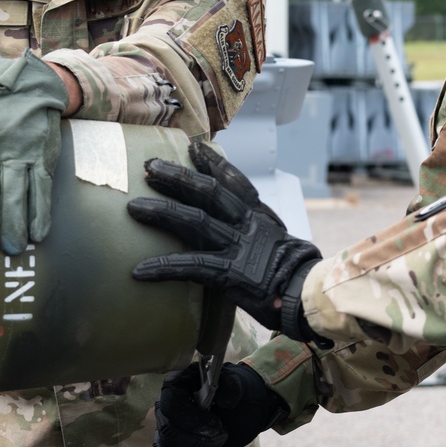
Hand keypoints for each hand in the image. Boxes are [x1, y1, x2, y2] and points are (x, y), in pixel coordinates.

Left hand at [127, 141, 322, 338]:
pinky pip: (191, 267)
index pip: (235, 182)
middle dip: (178, 177)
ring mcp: (239, 247)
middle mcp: (249, 225)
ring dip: (161, 212)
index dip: (213, 163)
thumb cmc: (296, 279)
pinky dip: (163, 267)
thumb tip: (245, 233)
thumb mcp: (282, 245)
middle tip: (149, 167)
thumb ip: (261, 235)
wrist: (311, 300)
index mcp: (261, 218)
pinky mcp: (230, 274)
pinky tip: (139, 272)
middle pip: (209, 192)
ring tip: (133, 208)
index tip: (193, 147)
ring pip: (195, 222)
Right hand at [152, 360, 288, 446]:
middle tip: (222, 438)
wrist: (240, 408)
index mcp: (177, 385)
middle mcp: (166, 408)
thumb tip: (225, 399)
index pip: (171, 404)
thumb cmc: (236, 393)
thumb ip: (232, 387)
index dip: (191, 420)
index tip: (217, 426)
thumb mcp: (238, 385)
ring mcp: (167, 431)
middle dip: (196, 442)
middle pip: (167, 432)